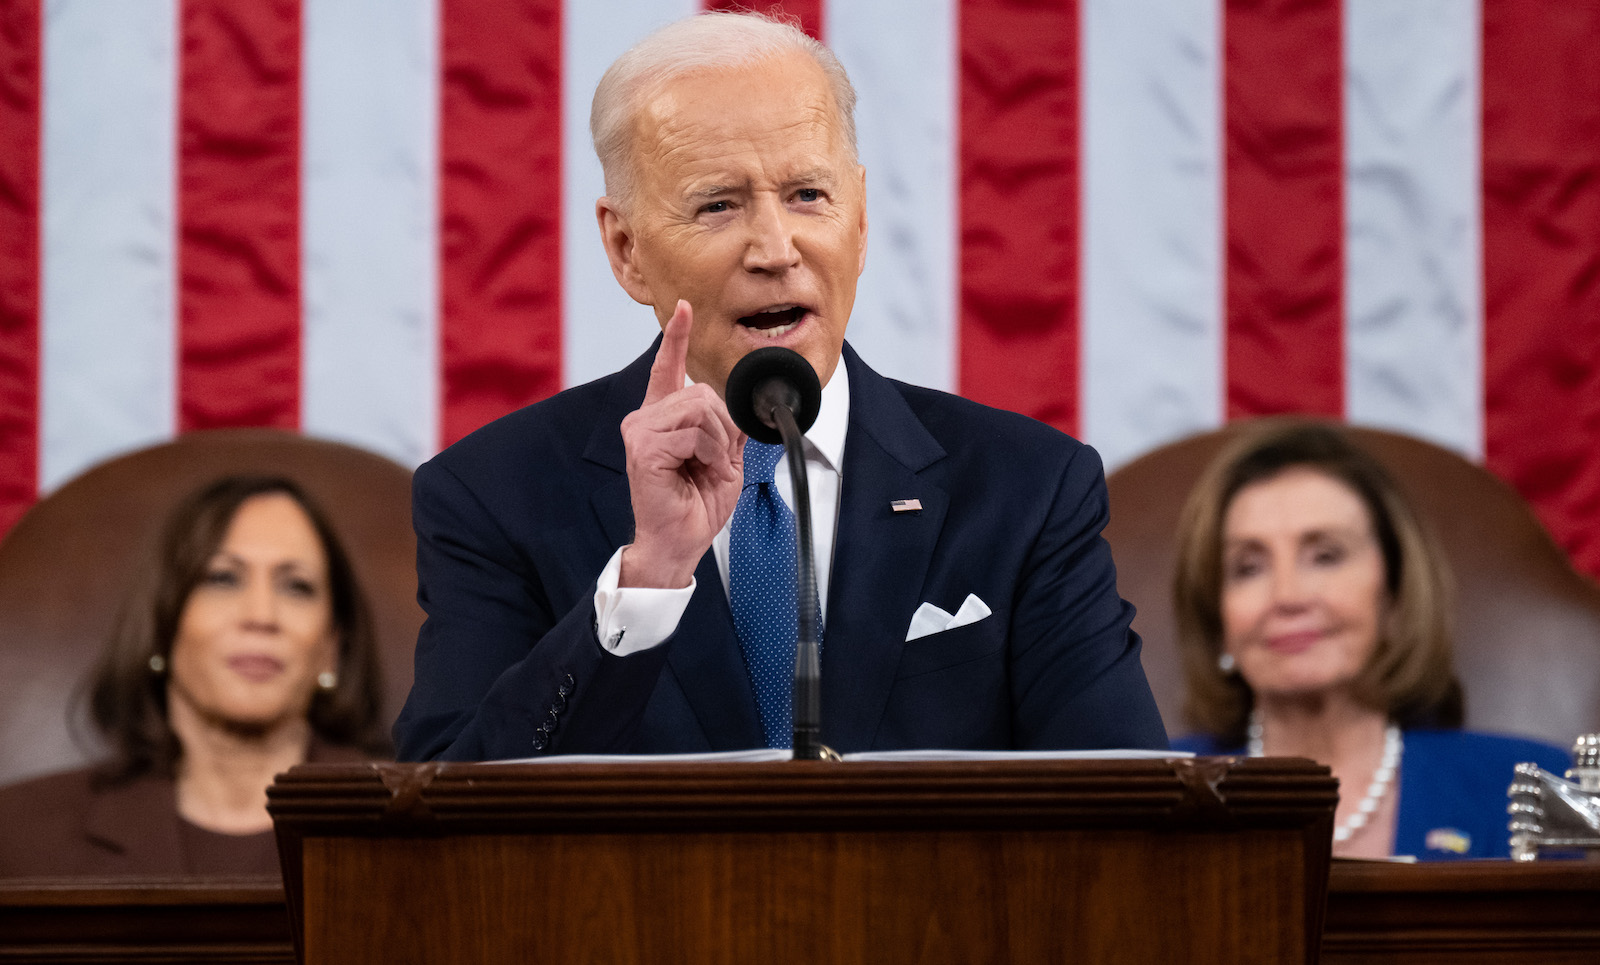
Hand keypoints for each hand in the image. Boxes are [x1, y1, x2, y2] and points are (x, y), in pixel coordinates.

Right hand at [618, 300, 745, 587]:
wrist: (680, 541)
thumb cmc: (696, 505)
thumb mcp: (725, 459)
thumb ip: (731, 427)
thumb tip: (748, 405)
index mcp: (663, 417)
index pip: (668, 367)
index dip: (677, 336)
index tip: (684, 307)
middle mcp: (646, 417)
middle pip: (702, 391)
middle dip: (724, 427)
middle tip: (715, 461)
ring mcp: (641, 430)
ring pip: (701, 408)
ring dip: (717, 443)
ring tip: (704, 468)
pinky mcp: (643, 446)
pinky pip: (694, 432)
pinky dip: (708, 453)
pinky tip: (695, 472)